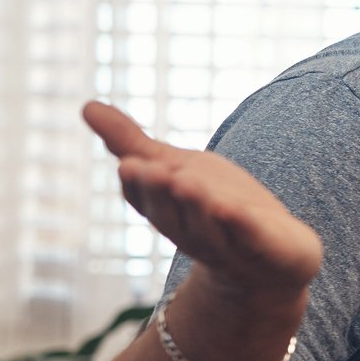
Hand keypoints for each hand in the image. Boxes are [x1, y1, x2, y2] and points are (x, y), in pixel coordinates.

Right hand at [82, 102, 321, 299]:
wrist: (274, 255)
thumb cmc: (217, 205)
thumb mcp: (176, 167)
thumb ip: (132, 143)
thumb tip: (85, 106)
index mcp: (168, 212)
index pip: (145, 201)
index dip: (138, 185)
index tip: (128, 164)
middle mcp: (193, 232)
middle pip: (171, 215)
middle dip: (160, 193)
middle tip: (152, 170)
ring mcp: (230, 245)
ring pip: (208, 227)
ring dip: (196, 206)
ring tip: (185, 181)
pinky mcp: (268, 248)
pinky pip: (252, 238)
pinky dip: (242, 225)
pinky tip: (234, 209)